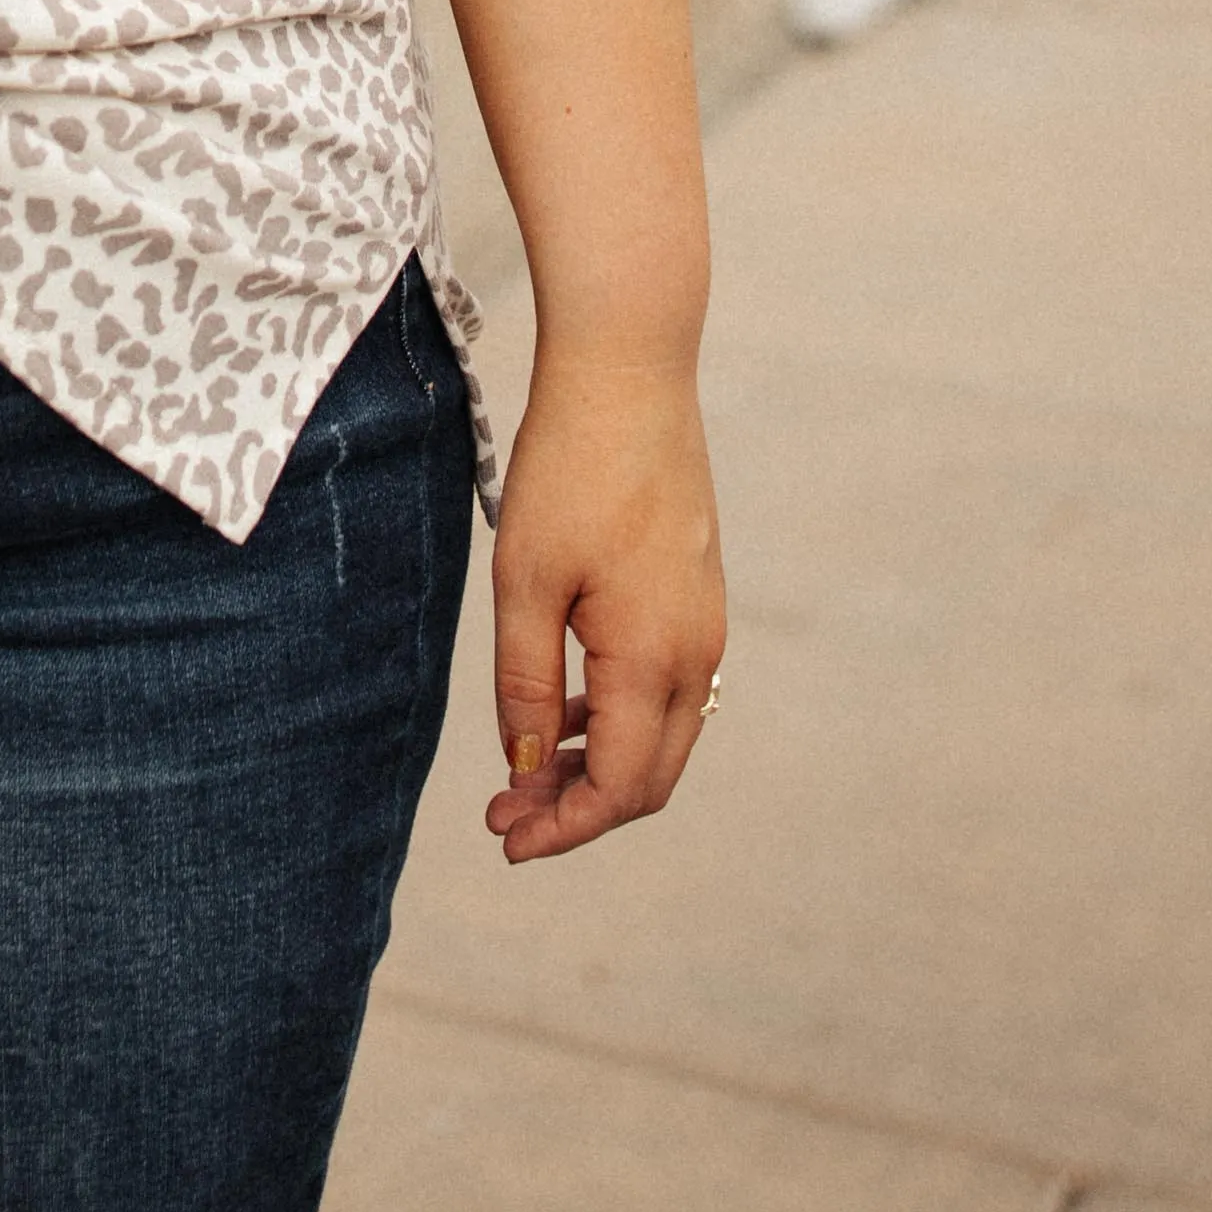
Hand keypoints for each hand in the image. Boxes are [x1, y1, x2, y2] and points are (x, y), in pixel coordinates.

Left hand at [482, 337, 724, 864]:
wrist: (630, 372)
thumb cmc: (568, 469)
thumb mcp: (524, 582)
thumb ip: (526, 686)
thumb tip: (526, 771)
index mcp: (655, 658)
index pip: (620, 789)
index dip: (563, 828)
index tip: (505, 839)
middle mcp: (697, 653)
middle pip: (650, 778)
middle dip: (580, 809)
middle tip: (505, 813)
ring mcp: (706, 624)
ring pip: (662, 735)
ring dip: (600, 764)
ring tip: (525, 767)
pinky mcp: (700, 594)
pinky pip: (668, 687)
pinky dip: (620, 717)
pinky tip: (566, 706)